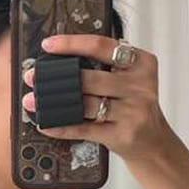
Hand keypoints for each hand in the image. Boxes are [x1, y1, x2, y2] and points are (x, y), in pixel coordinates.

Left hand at [22, 33, 174, 162]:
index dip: (72, 44)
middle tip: (33, 77)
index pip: (101, 46)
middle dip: (58, 78)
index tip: (48, 44)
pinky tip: (47, 124)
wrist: (154, 144)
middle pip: (91, 77)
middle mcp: (139, 85)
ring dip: (56, 104)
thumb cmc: (135, 108)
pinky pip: (85, 129)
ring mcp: (132, 112)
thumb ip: (107, 66)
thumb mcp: (131, 80)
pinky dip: (63, 126)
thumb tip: (64, 58)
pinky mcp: (121, 135)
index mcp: (141, 63)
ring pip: (87, 104)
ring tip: (34, 101)